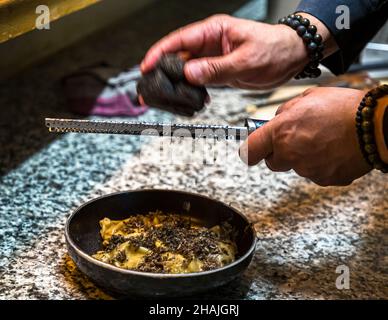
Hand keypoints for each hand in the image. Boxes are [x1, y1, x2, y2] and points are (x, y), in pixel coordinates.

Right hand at [141, 14, 311, 89]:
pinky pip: (198, 80)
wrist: (291, 58)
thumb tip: (189, 74)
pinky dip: (189, 89)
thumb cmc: (275, 49)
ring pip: (186, 70)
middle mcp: (210, 43)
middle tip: (149, 88)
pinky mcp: (217, 71)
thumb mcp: (246, 60)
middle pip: (178, 56)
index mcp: (214, 31)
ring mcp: (212, 57)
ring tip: (162, 97)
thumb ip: (217, 68)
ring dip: (174, 83)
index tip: (146, 65)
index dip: (160, 52)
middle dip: (162, 71)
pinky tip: (185, 98)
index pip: (180, 40)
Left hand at [239, 87, 371, 185]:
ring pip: (296, 167)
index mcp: (282, 132)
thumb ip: (285, 112)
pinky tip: (332, 150)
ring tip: (322, 140)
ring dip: (303, 157)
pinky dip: (321, 164)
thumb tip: (275, 121)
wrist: (376, 125)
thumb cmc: (344, 108)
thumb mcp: (307, 98)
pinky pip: (316, 173)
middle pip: (272, 163)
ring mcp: (309, 169)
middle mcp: (291, 153)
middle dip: (279, 153)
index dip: (249, 151)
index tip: (249, 152)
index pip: (250, 151)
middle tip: (296, 139)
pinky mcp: (325, 179)